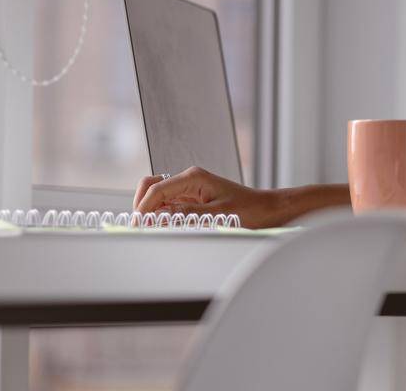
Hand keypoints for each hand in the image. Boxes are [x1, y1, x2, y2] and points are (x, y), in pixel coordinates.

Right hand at [134, 167, 287, 228]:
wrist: (267, 209)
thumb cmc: (249, 209)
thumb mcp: (218, 215)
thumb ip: (186, 215)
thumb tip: (158, 218)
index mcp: (194, 177)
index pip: (157, 189)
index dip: (144, 208)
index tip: (138, 225)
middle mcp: (188, 179)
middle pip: (151, 186)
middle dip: (142, 204)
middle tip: (140, 226)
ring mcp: (189, 189)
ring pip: (157, 195)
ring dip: (150, 210)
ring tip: (149, 228)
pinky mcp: (192, 199)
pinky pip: (168, 204)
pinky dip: (161, 214)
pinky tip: (162, 227)